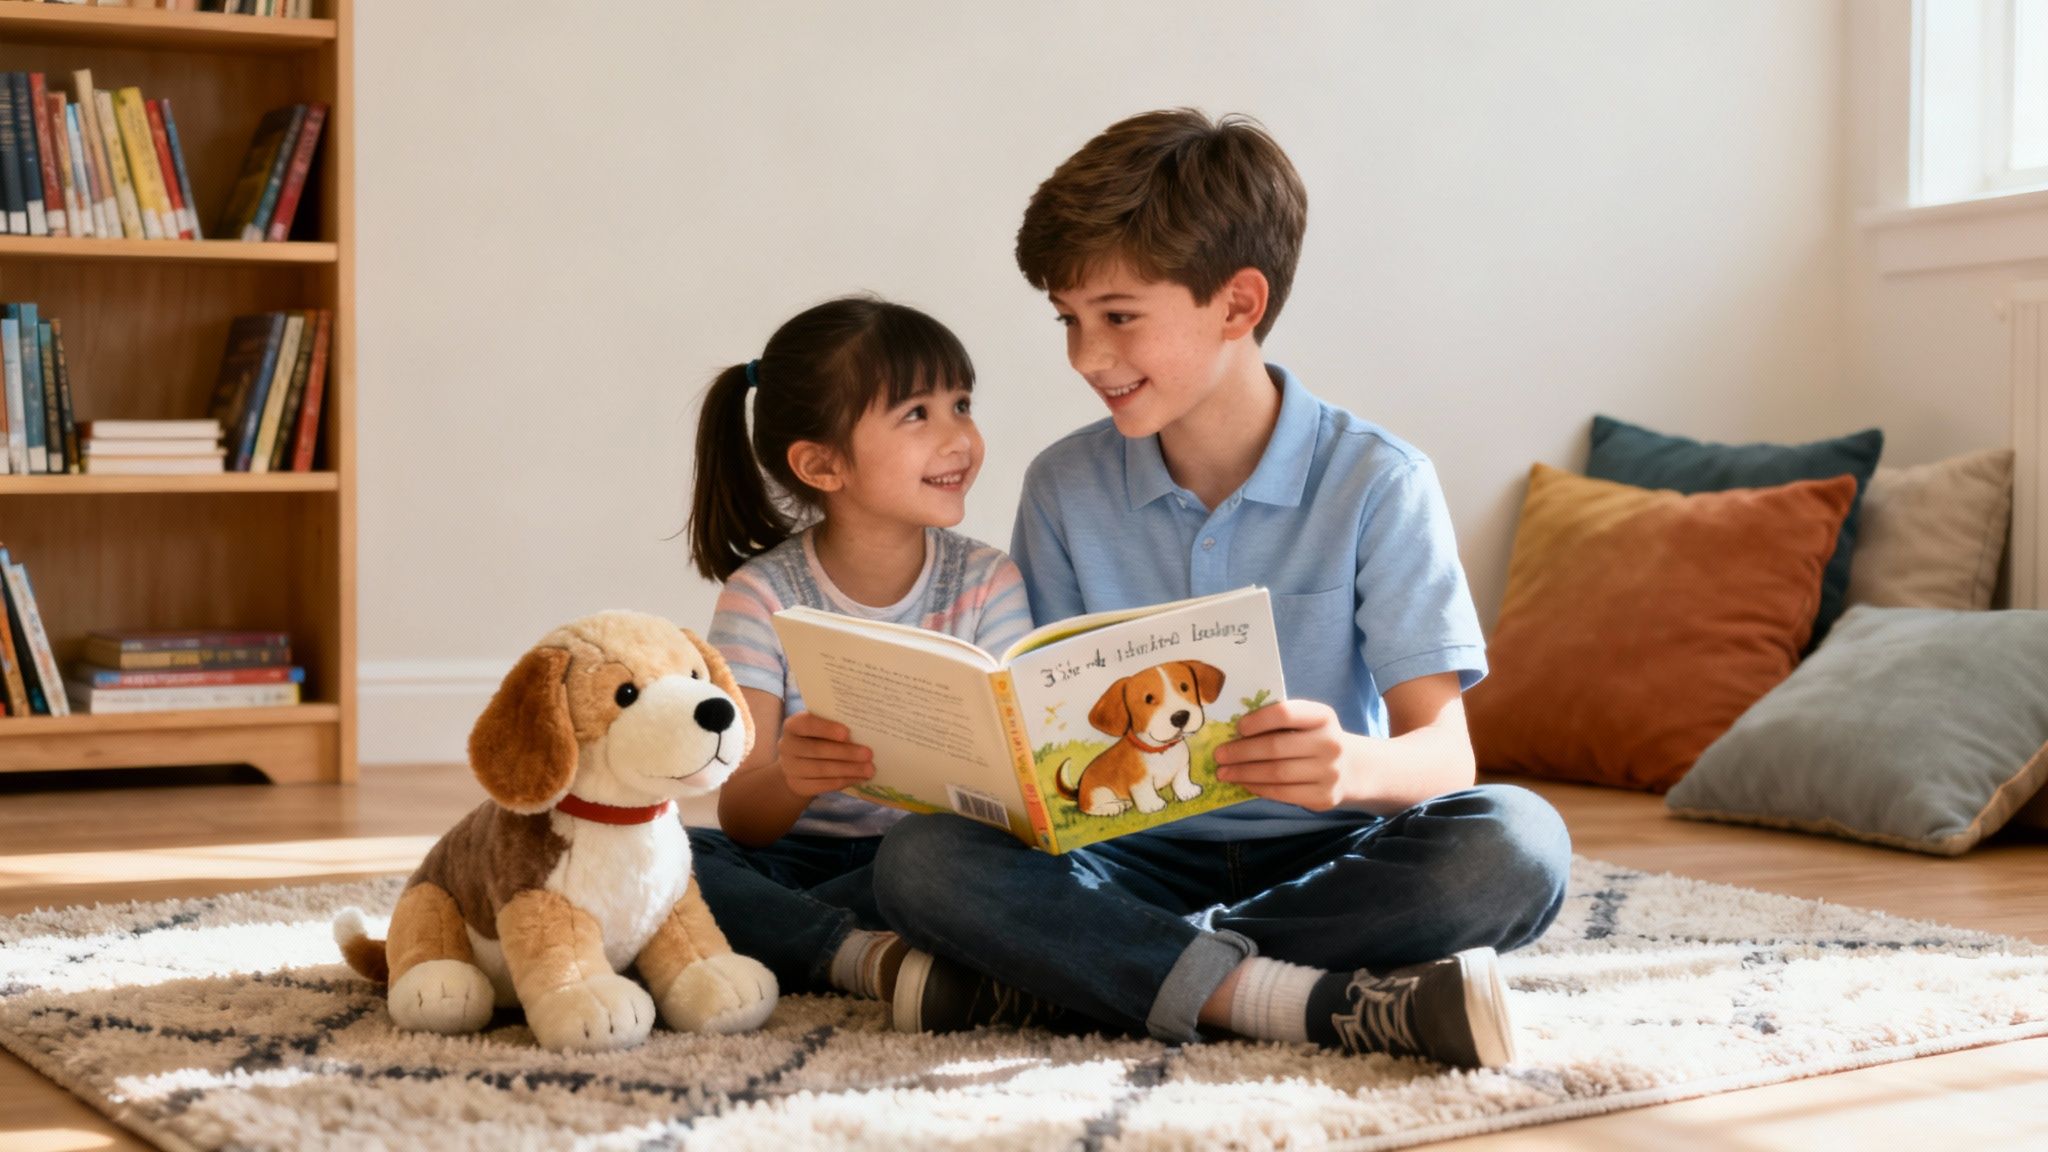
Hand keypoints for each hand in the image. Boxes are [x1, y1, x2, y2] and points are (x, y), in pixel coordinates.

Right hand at [776, 711, 873, 796]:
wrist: (799, 763)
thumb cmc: (816, 738)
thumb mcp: (822, 728)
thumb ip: (835, 727)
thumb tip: (863, 733)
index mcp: (792, 725)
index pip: (806, 723)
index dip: (825, 728)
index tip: (847, 732)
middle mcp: (787, 746)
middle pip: (816, 750)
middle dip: (845, 752)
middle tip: (868, 754)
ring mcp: (789, 768)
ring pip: (821, 770)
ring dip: (848, 770)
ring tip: (869, 770)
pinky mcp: (797, 785)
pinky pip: (822, 785)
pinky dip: (842, 782)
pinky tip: (858, 779)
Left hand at [1212, 699, 1356, 810]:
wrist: (1352, 768)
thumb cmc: (1315, 740)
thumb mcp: (1307, 723)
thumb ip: (1279, 723)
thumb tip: (1233, 733)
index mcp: (1322, 716)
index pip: (1286, 713)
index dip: (1258, 720)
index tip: (1238, 727)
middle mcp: (1330, 743)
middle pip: (1276, 747)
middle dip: (1241, 752)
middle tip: (1219, 755)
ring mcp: (1329, 772)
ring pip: (1277, 773)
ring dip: (1244, 773)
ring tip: (1224, 772)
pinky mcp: (1324, 797)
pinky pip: (1283, 793)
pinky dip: (1258, 788)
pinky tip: (1244, 783)